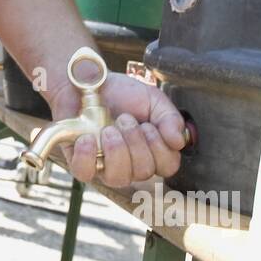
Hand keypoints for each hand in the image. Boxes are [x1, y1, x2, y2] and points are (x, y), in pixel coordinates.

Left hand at [51, 71, 187, 188]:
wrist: (88, 82)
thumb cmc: (122, 94)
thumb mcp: (153, 99)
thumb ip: (170, 117)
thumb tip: (179, 141)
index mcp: (151, 151)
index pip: (168, 167)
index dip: (160, 148)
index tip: (148, 125)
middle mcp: (130, 164)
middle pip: (144, 172)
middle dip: (135, 141)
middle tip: (124, 118)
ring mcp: (105, 167)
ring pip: (118, 178)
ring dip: (116, 149)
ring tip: (107, 128)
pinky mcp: (81, 163)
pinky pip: (85, 173)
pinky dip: (87, 156)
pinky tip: (88, 138)